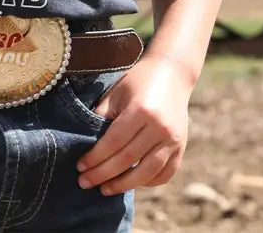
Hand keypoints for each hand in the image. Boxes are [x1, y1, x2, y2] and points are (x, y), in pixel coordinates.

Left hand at [76, 52, 190, 194]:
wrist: (171, 72)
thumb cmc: (138, 80)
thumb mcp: (117, 92)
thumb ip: (103, 116)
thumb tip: (85, 142)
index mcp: (141, 110)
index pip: (114, 142)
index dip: (95, 157)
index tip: (80, 167)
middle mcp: (160, 127)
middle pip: (128, 159)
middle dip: (103, 174)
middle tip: (84, 183)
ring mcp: (174, 139)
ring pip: (147, 172)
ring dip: (124, 185)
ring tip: (105, 190)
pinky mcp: (182, 147)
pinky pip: (165, 173)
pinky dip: (148, 182)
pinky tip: (132, 183)